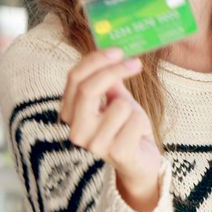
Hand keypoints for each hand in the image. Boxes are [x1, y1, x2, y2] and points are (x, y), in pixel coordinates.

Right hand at [60, 48, 161, 211]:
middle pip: (87, 89)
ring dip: (132, 107)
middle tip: (135, 62)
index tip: (118, 51)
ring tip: (130, 121)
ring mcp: (94, 145)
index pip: (74, 79)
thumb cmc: (125, 126)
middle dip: (113, 71)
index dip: (95, 60)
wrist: (140, 160)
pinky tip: (136, 135)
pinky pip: (134, 121)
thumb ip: (108, 79)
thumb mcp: (115, 98)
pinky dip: (140, 122)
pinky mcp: (116, 154)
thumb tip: (111, 51)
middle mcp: (76, 130)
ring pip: (119, 105)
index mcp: (70, 113)